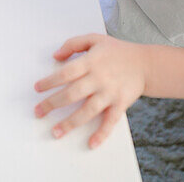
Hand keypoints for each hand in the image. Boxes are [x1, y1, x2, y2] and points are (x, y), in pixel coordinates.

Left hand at [34, 34, 148, 148]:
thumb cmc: (117, 51)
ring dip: (70, 123)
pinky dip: (102, 133)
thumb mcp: (94, 39)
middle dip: (52, 104)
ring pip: (87, 110)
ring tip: (55, 132)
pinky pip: (110, 121)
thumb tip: (55, 56)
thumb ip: (73, 44)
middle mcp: (99, 78)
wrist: (146, 64)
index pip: (65, 73)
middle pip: (72, 93)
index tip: (37, 89)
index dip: (49, 81)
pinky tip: (92, 143)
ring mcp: (110, 93)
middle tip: (38, 112)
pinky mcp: (120, 104)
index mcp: (91, 61)